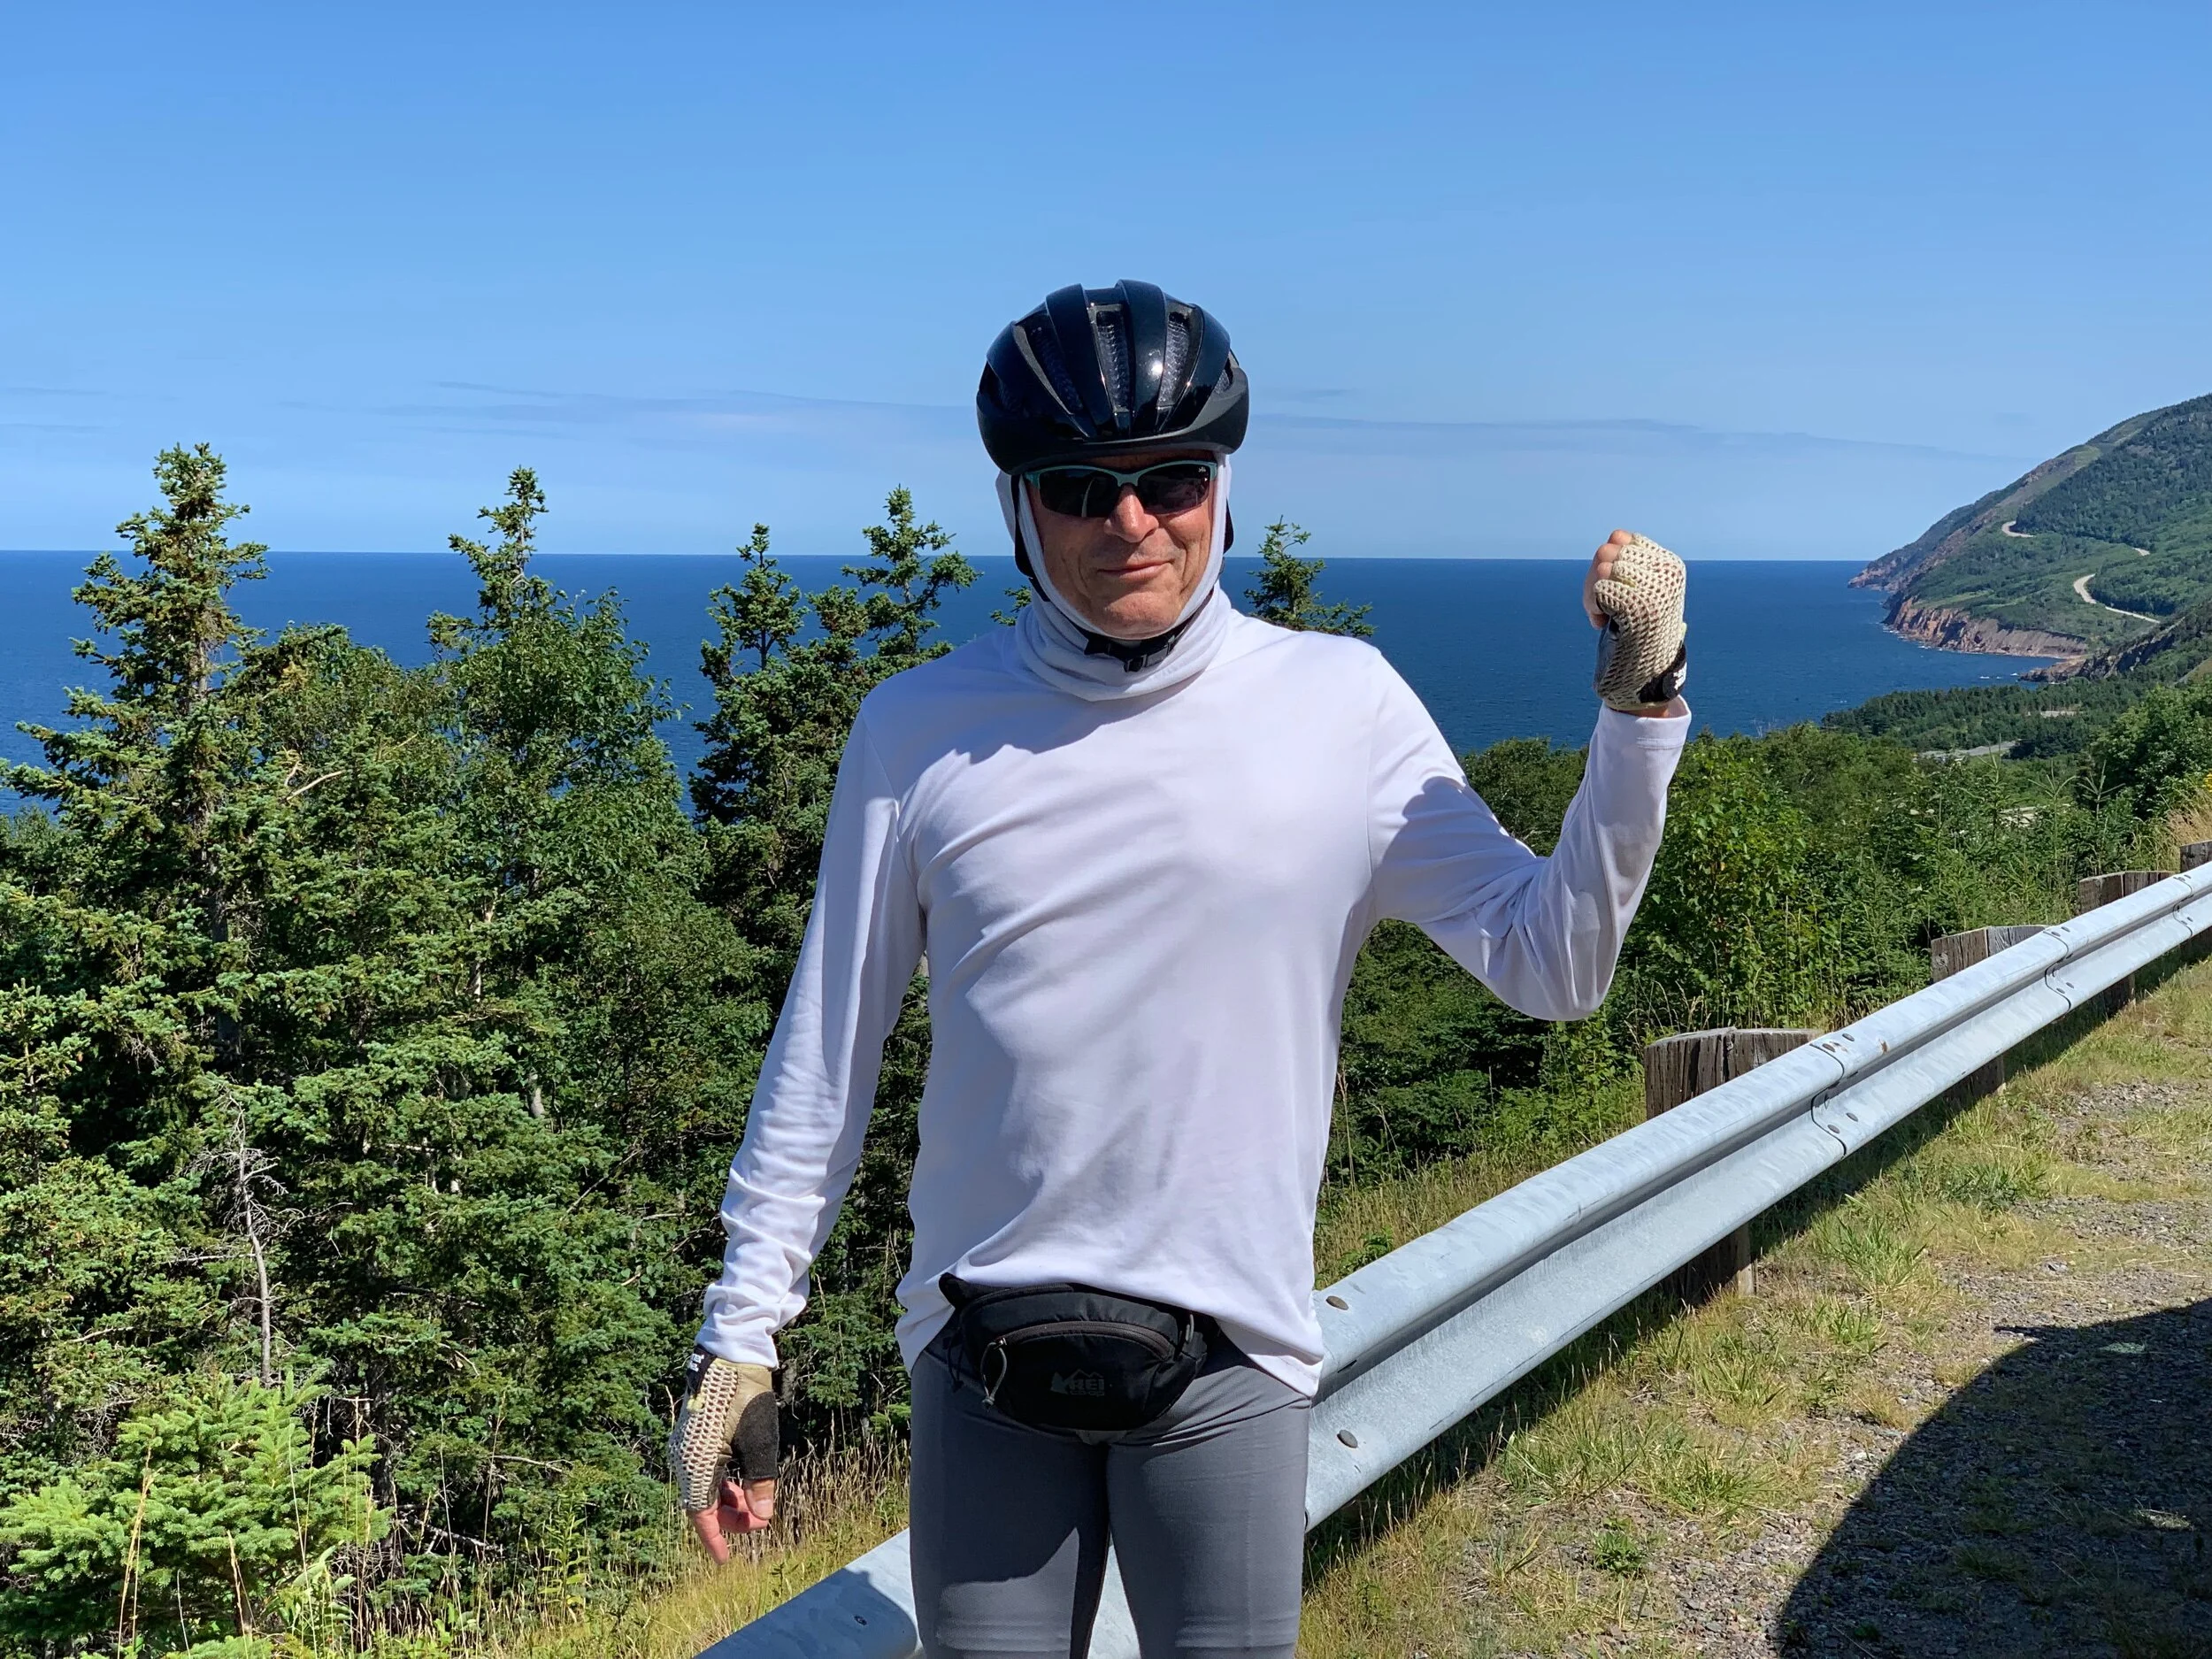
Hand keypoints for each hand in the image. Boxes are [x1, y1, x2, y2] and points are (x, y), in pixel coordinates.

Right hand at [669, 1346, 779, 1561]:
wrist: (729, 1356)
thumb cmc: (745, 1398)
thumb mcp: (760, 1444)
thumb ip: (761, 1483)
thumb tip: (762, 1515)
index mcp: (696, 1464)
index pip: (701, 1514)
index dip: (715, 1538)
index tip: (725, 1559)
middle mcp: (683, 1459)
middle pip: (702, 1503)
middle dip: (729, 1518)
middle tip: (758, 1522)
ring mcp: (684, 1448)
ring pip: (702, 1487)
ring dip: (726, 1500)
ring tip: (754, 1504)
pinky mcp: (690, 1437)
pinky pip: (702, 1471)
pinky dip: (720, 1483)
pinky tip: (740, 1483)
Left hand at [1584, 530, 1687, 715]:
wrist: (1644, 672)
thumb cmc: (1636, 629)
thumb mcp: (1636, 588)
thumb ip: (1624, 559)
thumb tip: (1615, 537)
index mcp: (1669, 564)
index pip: (1621, 539)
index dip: (1606, 562)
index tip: (1612, 587)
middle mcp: (1667, 573)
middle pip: (1608, 551)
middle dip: (1594, 577)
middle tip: (1601, 605)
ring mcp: (1655, 589)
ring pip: (1603, 568)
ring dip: (1591, 594)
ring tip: (1602, 613)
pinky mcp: (1639, 607)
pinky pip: (1601, 589)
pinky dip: (1593, 606)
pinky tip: (1601, 622)